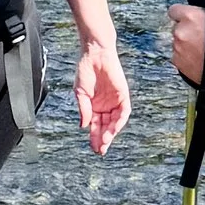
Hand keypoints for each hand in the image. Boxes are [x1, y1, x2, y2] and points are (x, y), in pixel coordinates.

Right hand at [75, 36, 130, 155]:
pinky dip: (119, 121)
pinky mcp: (123, 95)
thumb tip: (84, 126)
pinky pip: (123, 111)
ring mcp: (114, 101)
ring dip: (110, 133)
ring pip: (114, 122)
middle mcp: (105, 105)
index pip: (95, 125)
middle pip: (105, 126)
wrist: (95, 54)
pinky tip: (113, 129)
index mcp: (94, 106)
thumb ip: (84, 109)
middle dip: (102, 139)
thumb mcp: (80, 92)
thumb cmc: (86, 70)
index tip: (93, 148)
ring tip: (105, 142)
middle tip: (100, 150)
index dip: (94, 137)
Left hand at [169, 0, 204, 88]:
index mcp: (189, 16)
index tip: (186, 18)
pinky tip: (199, 59)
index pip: (174, 10)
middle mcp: (180, 31)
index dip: (181, 14)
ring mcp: (178, 48)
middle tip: (200, 37)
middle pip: (177, 28)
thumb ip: (203, 9)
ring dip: (186, 45)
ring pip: (178, 44)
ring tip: (202, 50)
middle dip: (186, 31)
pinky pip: (179, 57)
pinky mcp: (178, 63)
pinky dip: (186, 58)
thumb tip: (196, 9)